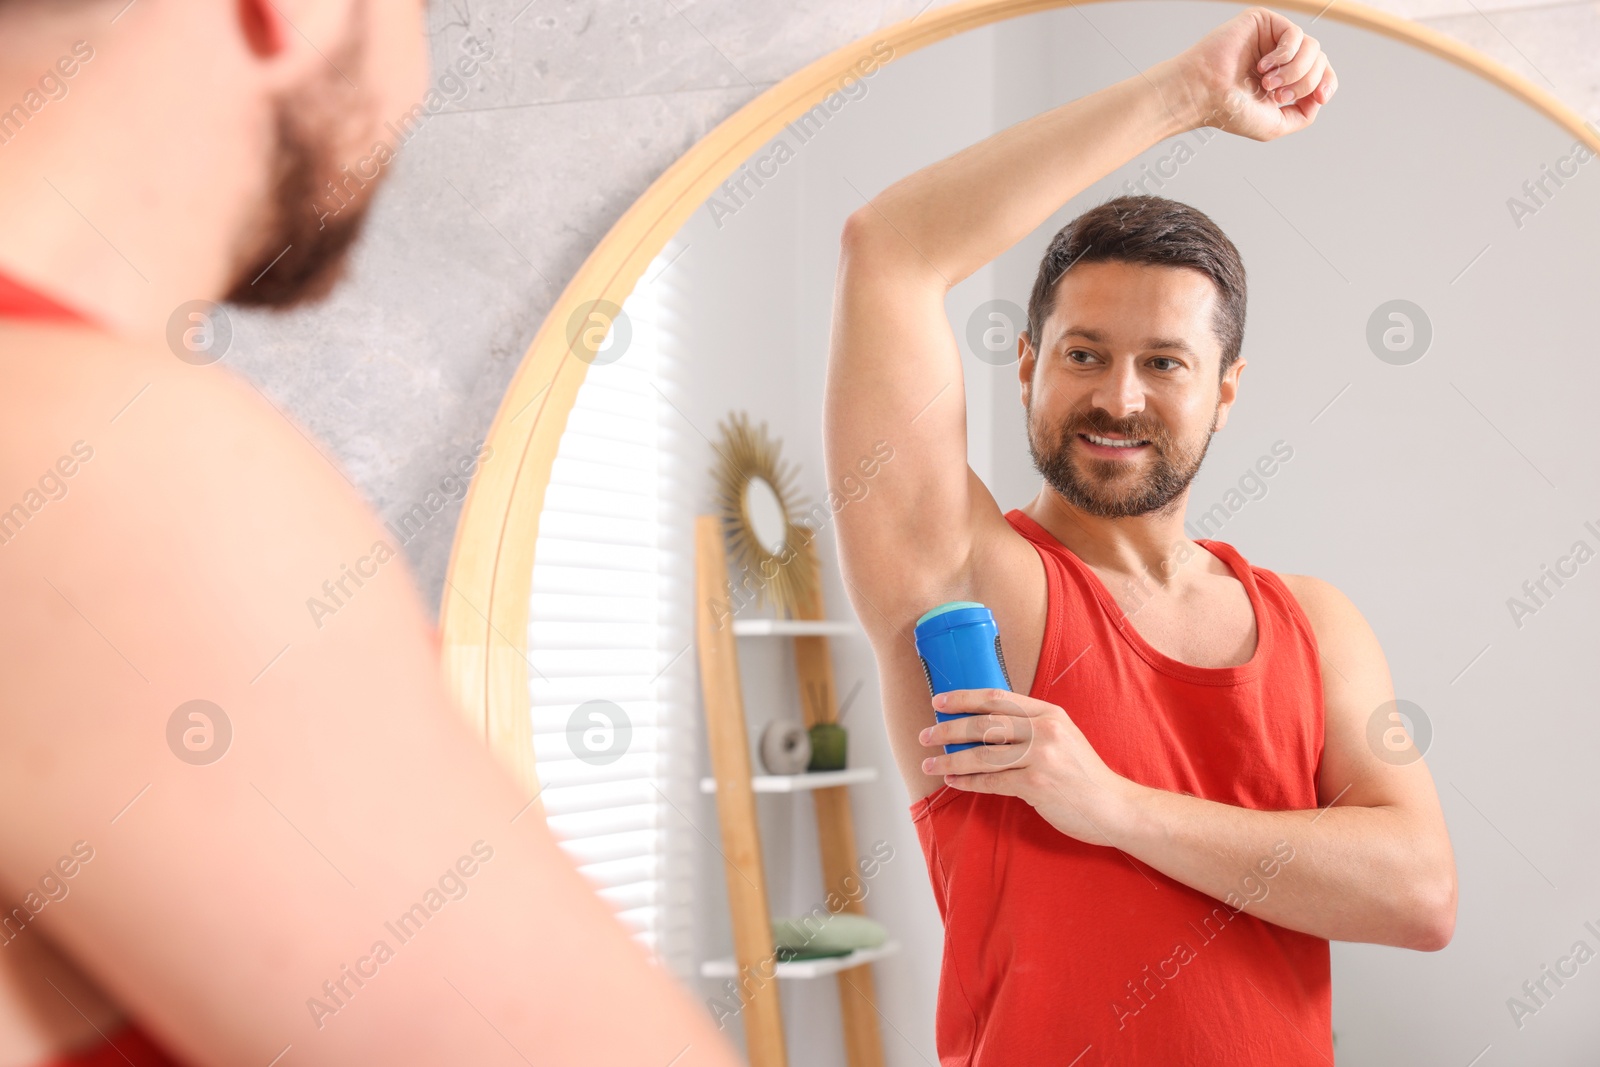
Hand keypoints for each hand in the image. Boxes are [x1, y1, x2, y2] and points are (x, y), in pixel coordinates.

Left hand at [919, 689, 1133, 846]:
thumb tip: (984, 725)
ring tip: (930, 764)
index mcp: (1049, 713)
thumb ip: (1031, 726)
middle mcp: (1044, 731)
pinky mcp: (1036, 785)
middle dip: (948, 730)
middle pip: (984, 725)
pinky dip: (968, 781)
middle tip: (925, 735)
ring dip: (950, 760)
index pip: (997, 698)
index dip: (964, 698)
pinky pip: (991, 781)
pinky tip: (954, 781)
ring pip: (982, 755)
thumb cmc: (1083, 774)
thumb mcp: (1063, 736)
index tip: (939, 701)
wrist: (1114, 806)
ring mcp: (1040, 757)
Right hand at [1153, 6, 1337, 141]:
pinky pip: (1295, 34)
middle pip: (1320, 61)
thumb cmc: (1229, 111)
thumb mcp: (1274, 126)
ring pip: (1312, 47)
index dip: (1327, 83)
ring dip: (1294, 71)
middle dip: (1304, 83)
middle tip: (1274, 94)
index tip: (1320, 97)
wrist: (1204, 94)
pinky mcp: (1264, 22)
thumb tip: (1319, 95)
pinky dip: (1285, 54)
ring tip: (1267, 82)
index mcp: (1282, 78)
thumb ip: (1303, 116)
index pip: (1320, 74)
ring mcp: (1271, 39)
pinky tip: (1263, 65)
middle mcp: (1279, 57)